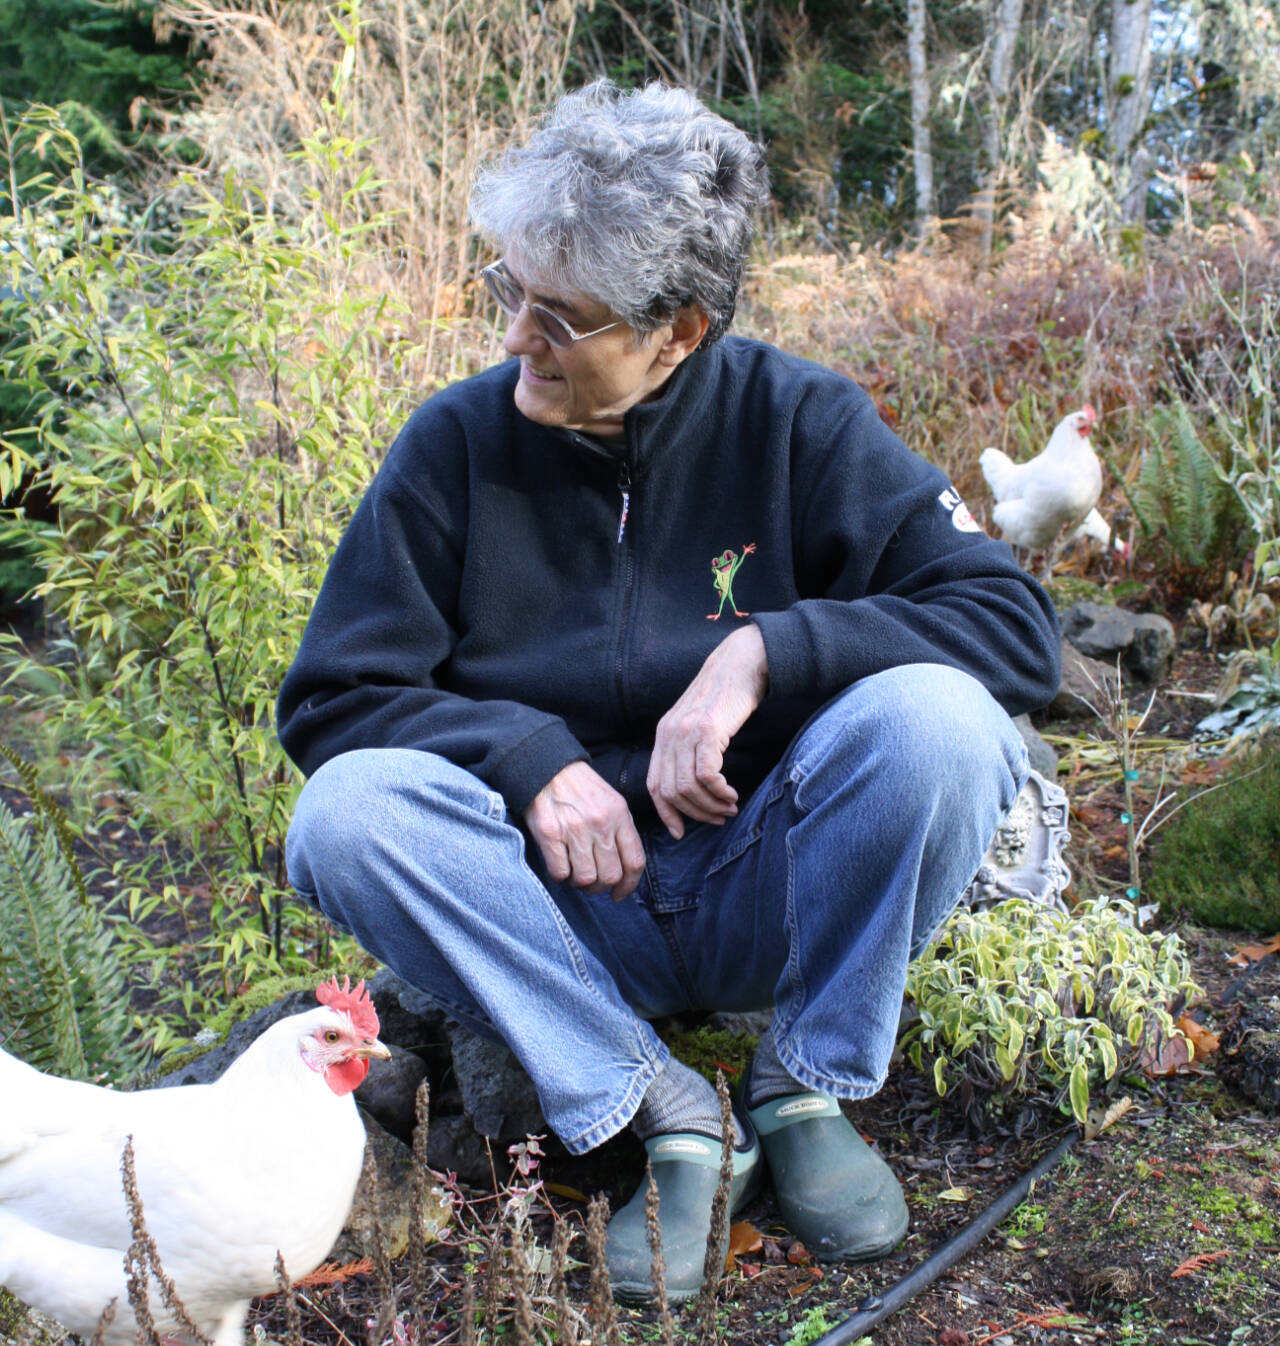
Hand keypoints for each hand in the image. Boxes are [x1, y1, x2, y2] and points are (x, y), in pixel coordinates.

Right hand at [524, 760, 645, 900]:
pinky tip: (560, 864)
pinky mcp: (550, 835)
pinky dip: (561, 875)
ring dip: (580, 883)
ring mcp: (575, 830)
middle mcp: (601, 824)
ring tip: (574, 871)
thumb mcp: (612, 802)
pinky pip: (560, 873)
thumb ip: (621, 832)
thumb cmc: (581, 789)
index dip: (629, 886)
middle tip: (592, 881)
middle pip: (611, 876)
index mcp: (620, 816)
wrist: (548, 768)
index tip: (619, 894)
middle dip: (601, 886)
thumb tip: (624, 869)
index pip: (635, 862)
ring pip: (586, 879)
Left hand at [647, 623, 768, 838]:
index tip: (680, 831)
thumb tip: (692, 786)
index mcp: (663, 735)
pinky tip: (732, 793)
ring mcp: (686, 732)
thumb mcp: (698, 722)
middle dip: (695, 814)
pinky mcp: (707, 730)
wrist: (741, 663)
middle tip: (718, 818)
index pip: (654, 785)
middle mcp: (669, 734)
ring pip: (688, 788)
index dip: (665, 813)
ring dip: (711, 806)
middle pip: (670, 792)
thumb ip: (689, 748)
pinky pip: (706, 775)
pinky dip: (719, 792)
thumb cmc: (726, 695)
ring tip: (730, 807)